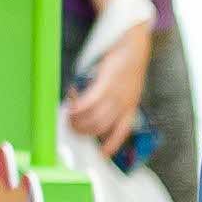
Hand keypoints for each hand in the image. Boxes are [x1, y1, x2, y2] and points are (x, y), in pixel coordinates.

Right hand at [69, 32, 145, 157]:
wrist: (133, 44)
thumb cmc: (125, 66)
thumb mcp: (125, 88)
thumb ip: (110, 101)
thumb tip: (91, 113)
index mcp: (130, 108)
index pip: (120, 134)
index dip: (110, 147)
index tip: (100, 156)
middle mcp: (124, 104)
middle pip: (100, 128)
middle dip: (83, 132)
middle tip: (71, 127)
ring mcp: (116, 94)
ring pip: (94, 118)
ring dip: (78, 121)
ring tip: (68, 117)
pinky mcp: (107, 82)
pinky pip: (90, 102)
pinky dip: (78, 107)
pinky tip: (71, 106)